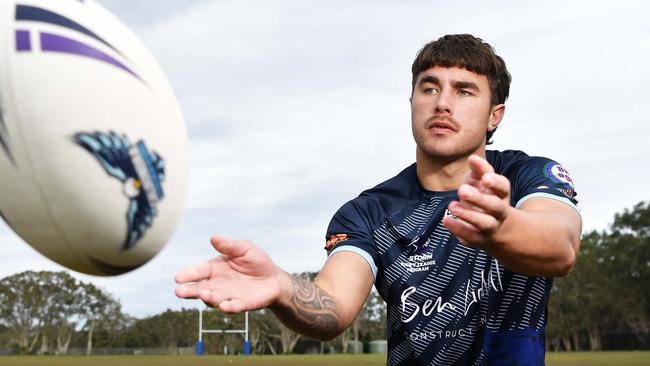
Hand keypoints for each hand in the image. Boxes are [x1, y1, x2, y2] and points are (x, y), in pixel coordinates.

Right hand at [175, 235, 290, 312]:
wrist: (274, 278)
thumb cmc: (256, 261)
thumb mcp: (244, 248)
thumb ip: (229, 245)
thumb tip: (213, 237)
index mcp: (215, 269)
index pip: (199, 271)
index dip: (188, 274)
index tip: (178, 278)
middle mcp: (217, 284)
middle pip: (200, 288)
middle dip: (189, 291)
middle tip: (179, 291)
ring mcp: (227, 295)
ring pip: (213, 299)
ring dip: (208, 298)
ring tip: (204, 294)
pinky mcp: (240, 304)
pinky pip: (232, 307)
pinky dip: (228, 307)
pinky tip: (224, 305)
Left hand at [442, 154, 512, 248]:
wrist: (498, 228)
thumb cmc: (486, 198)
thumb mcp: (484, 182)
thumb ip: (479, 170)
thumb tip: (472, 157)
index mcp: (501, 195)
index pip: (503, 187)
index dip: (495, 182)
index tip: (485, 177)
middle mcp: (499, 211)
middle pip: (495, 206)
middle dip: (479, 198)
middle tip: (462, 189)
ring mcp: (491, 226)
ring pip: (484, 223)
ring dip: (468, 214)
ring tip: (452, 205)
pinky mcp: (480, 239)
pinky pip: (471, 237)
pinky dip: (458, 229)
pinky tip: (446, 220)